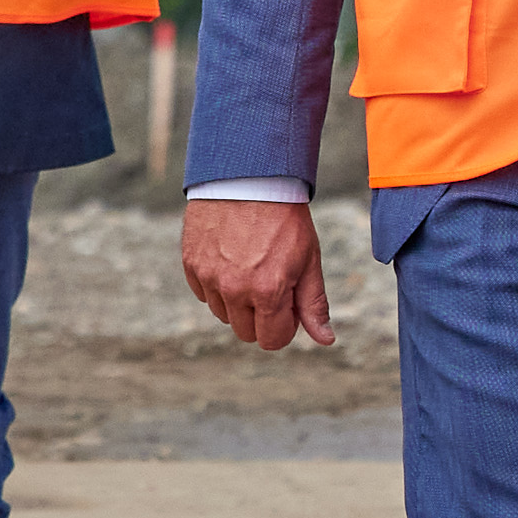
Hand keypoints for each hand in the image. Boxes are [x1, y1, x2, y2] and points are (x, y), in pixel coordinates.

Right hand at [181, 197, 333, 349]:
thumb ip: (313, 303)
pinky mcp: (191, 264)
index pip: (272, 340)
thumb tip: (325, 340)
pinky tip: (230, 259)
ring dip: (237, 301)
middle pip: (246, 332)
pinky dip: (216, 284)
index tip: (288, 303)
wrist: (248, 177)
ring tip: (249, 267)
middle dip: (261, 317)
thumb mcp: (308, 259)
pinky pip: (203, 293)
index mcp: (268, 291)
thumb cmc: (284, 218)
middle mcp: (234, 289)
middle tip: (270, 283)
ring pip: (223, 314)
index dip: (285, 325)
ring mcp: (209, 277)